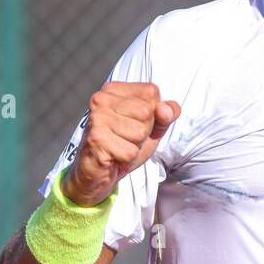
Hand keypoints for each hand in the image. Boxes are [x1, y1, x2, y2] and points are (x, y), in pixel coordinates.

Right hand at [61, 81, 180, 205]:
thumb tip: (167, 109)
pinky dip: (127, 158)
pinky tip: (114, 157)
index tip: (135, 122)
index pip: (151, 92)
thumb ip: (166, 114)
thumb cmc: (124, 144)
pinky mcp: (96, 140)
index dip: (153, 113)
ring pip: (139, 132)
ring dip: (135, 146)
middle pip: (146, 112)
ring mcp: (97, 119)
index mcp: (114, 90)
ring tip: (120, 146)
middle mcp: (101, 99)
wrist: (98, 173)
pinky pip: (130, 151)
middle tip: (126, 138)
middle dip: (144, 131)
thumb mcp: (152, 126)